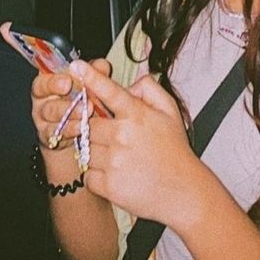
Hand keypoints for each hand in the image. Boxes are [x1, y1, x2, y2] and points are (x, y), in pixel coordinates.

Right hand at [0, 21, 108, 149]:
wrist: (80, 138)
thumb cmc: (82, 104)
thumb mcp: (91, 84)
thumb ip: (95, 72)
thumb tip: (100, 66)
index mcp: (50, 76)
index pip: (37, 60)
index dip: (24, 48)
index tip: (42, 52)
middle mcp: (42, 96)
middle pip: (41, 87)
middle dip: (54, 84)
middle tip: (68, 83)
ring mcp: (43, 117)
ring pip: (50, 111)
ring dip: (68, 109)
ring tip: (85, 109)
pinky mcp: (48, 137)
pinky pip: (56, 133)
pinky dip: (70, 130)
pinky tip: (81, 128)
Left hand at [69, 59, 204, 226]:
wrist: (184, 192)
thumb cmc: (175, 152)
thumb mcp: (171, 113)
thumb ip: (150, 90)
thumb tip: (130, 85)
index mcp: (137, 115)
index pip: (109, 91)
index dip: (91, 77)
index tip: (76, 66)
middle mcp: (122, 135)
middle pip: (89, 123)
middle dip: (96, 128)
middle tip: (112, 137)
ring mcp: (113, 161)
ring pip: (86, 149)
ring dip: (96, 152)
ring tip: (119, 158)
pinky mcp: (107, 185)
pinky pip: (87, 174)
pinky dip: (96, 175)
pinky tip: (116, 174)